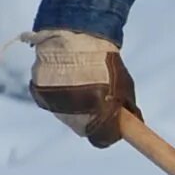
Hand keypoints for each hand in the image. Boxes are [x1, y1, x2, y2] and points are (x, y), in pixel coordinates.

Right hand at [25, 29, 137, 147]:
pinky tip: (67, 78)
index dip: (111, 132)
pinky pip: (53, 101)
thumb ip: (128, 108)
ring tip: (82, 83)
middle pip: (85, 128)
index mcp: (96, 116)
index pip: (104, 139)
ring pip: (68, 115)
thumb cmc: (104, 60)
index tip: (116, 124)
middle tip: (99, 98)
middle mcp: (73, 116)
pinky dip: (60, 94)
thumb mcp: (125, 84)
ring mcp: (54, 106)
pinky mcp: (40, 94)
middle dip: (93, 118)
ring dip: (76, 106)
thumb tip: (135, 121)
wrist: (74, 34)